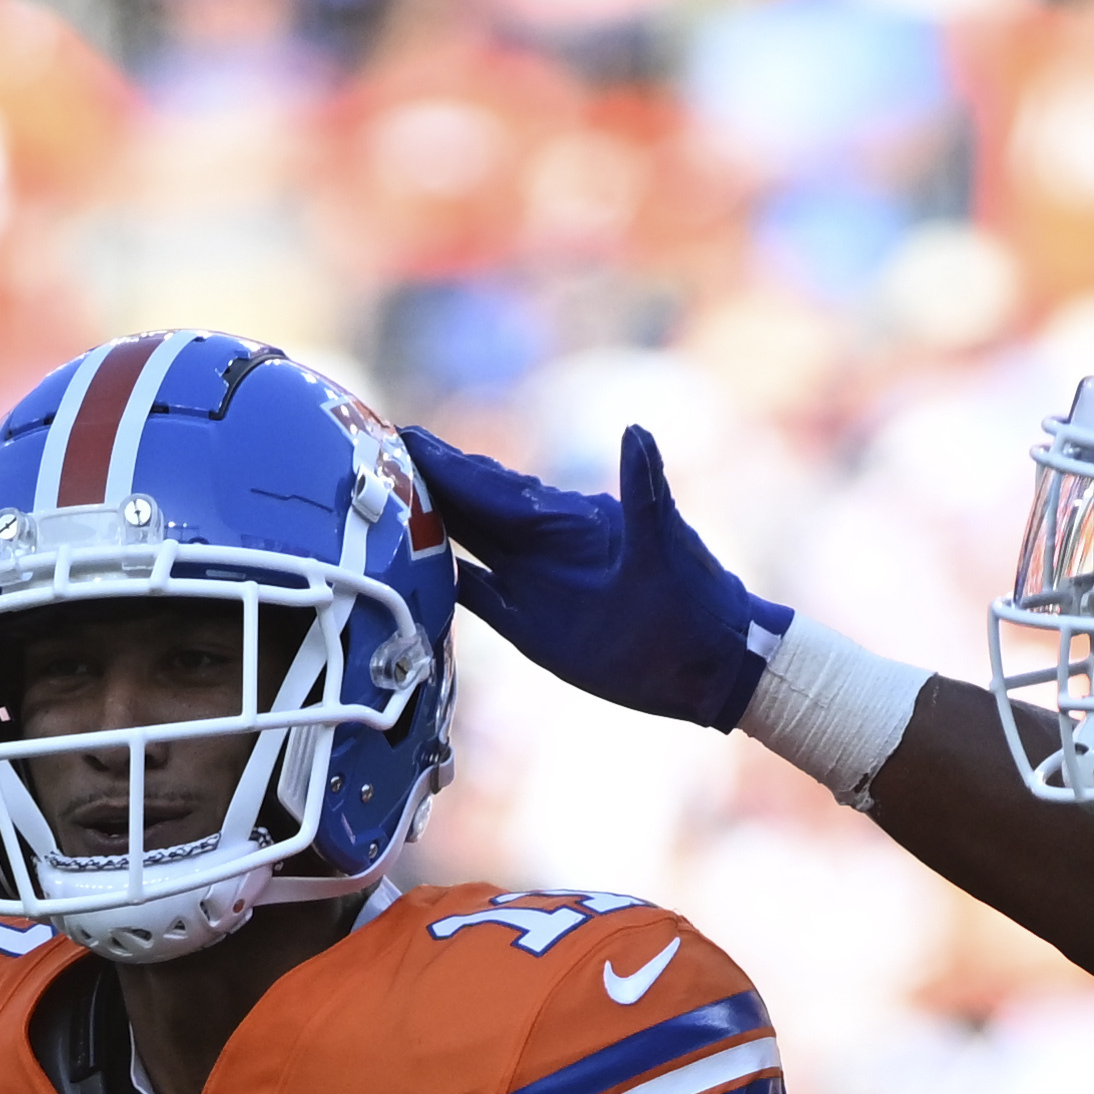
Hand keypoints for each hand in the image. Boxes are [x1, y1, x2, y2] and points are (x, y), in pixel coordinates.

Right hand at [402, 424, 788, 731]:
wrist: (712, 664)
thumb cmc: (694, 606)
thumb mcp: (666, 545)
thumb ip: (644, 491)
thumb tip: (635, 429)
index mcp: (567, 524)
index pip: (494, 489)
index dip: (448, 464)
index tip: (405, 435)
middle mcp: (544, 548)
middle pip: (472, 507)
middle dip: (428, 479)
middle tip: (380, 450)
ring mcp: (536, 585)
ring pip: (471, 543)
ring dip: (432, 519)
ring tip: (392, 492)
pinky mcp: (533, 626)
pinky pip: (479, 594)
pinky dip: (446, 578)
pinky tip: (418, 564)